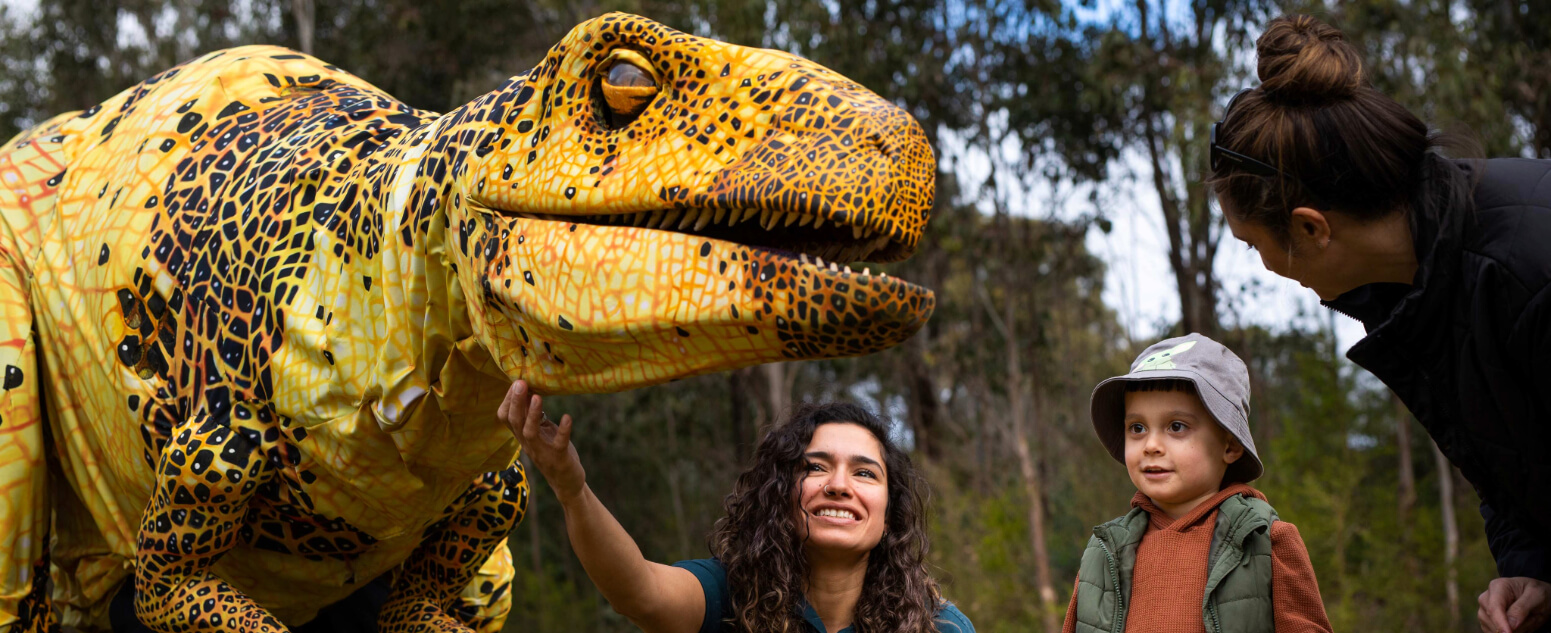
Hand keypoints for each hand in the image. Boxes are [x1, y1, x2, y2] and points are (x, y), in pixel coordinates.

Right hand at [499, 380, 585, 503]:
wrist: (567, 482)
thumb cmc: (554, 452)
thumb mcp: (542, 432)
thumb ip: (534, 416)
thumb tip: (529, 390)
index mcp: (523, 436)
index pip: (506, 418)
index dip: (508, 401)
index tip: (515, 382)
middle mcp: (528, 444)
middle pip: (515, 422)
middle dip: (515, 402)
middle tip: (520, 382)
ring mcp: (542, 452)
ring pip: (530, 433)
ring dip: (532, 414)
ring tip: (537, 397)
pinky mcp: (559, 458)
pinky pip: (559, 443)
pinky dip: (563, 430)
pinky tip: (567, 417)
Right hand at [1479, 576, 1550, 632]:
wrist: (1535, 596)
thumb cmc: (1536, 593)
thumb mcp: (1536, 597)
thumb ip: (1522, 609)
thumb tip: (1510, 625)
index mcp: (1497, 587)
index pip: (1494, 608)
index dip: (1500, 623)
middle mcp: (1486, 599)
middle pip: (1494, 621)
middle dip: (1516, 626)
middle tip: (1532, 617)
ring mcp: (1484, 612)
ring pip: (1496, 631)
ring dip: (1517, 630)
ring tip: (1527, 619)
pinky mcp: (1486, 623)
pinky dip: (1513, 632)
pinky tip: (1520, 624)